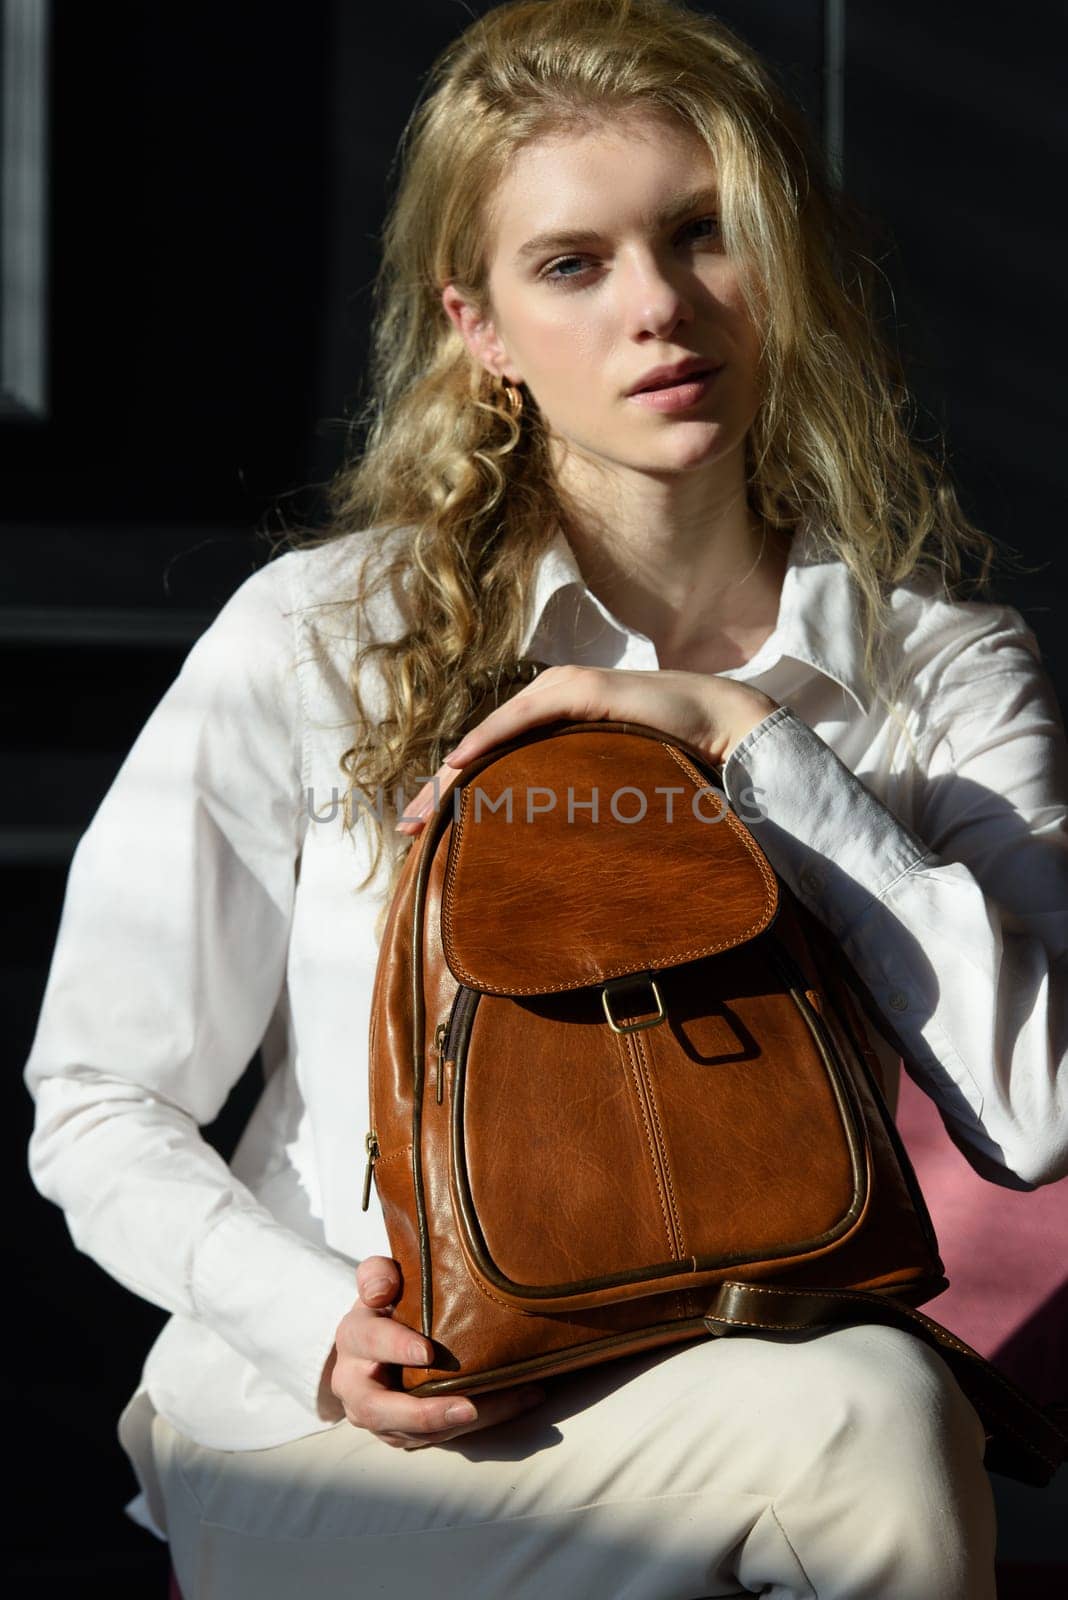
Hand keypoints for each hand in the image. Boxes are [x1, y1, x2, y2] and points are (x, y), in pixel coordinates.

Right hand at [325, 1255, 545, 1448]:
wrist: (377, 1341)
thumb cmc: (387, 1303)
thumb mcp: (381, 1280)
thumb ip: (377, 1274)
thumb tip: (383, 1289)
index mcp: (353, 1339)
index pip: (369, 1342)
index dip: (396, 1348)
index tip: (428, 1353)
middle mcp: (356, 1386)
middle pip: (378, 1410)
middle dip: (424, 1414)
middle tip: (468, 1408)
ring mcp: (378, 1417)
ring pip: (416, 1432)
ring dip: (462, 1423)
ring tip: (511, 1402)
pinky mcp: (404, 1434)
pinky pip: (440, 1436)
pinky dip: (483, 1420)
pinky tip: (522, 1398)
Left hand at [397, 664, 776, 832]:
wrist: (721, 726)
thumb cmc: (672, 759)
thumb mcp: (611, 788)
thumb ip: (578, 807)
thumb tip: (554, 859)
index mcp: (553, 726)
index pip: (494, 762)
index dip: (456, 795)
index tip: (424, 831)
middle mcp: (550, 702)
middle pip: (482, 750)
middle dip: (442, 789)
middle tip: (408, 827)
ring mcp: (563, 691)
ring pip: (493, 735)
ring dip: (456, 773)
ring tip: (426, 806)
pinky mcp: (582, 690)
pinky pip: (524, 717)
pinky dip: (490, 739)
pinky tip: (461, 762)